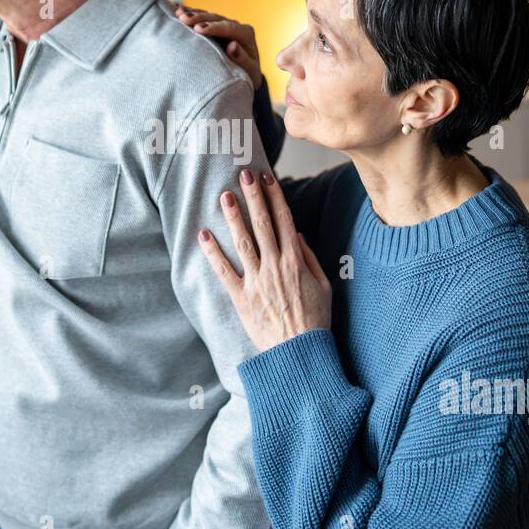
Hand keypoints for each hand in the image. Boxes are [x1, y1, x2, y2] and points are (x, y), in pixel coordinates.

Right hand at [176, 5, 262, 90]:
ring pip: (208, 16)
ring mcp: (224, 25)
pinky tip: (179, 11)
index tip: (198, 29)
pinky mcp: (215, 26)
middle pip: (216, 19)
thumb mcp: (249, 72)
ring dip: (193, 14)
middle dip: (200, 18)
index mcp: (246, 34)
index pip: (229, 28)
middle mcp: (236, 26)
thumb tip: (233, 46)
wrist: (244, 76)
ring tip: (179, 14)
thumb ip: (243, 60)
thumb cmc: (247, 76)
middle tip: (184, 19)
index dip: (213, 27)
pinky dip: (191, 14)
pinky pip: (202, 18)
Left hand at [198, 168, 331, 352]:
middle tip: (243, 175)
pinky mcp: (241, 298)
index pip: (284, 220)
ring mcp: (256, 281)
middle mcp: (275, 266)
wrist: (299, 353)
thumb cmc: (315, 321)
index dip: (275, 196)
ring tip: (225, 196)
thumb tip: (297, 234)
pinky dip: (212, 253)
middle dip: (253, 197)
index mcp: (296, 261)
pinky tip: (204, 235)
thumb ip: (309, 258)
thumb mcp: (324, 286)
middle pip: (262, 224)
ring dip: (233, 217)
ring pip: (242, 242)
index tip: (267, 178)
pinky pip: (224, 271)